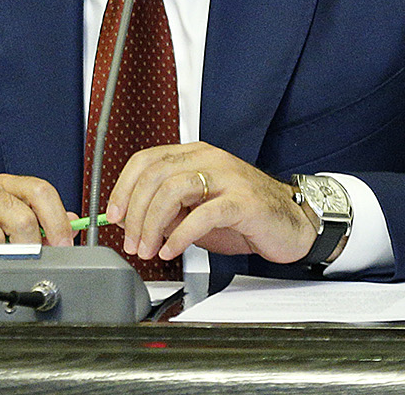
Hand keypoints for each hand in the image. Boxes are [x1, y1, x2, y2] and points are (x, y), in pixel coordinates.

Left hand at [104, 142, 315, 264]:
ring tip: (149, 249)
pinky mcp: (243, 201)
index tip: (113, 215)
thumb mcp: (197, 209)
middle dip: (135, 213)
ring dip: (153, 224)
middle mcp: (210, 159)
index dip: (123, 187)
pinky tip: (172, 250)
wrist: (291, 223)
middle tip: (131, 242)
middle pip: (156, 175)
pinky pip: (203, 214)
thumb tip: (129, 220)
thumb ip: (167, 210)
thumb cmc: (243, 216)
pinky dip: (180, 235)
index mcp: (195, 155)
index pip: (147, 160)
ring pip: (174, 190)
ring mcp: (228, 177)